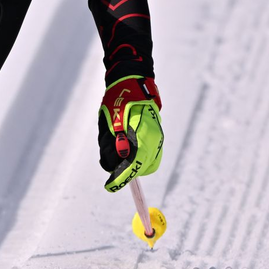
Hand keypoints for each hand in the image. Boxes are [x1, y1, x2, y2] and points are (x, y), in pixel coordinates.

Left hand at [98, 77, 162, 191]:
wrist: (133, 82)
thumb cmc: (118, 99)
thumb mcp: (110, 120)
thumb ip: (112, 143)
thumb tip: (114, 166)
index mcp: (144, 133)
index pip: (134, 163)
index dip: (121, 178)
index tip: (110, 186)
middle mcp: (155, 138)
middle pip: (142, 167)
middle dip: (125, 173)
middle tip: (111, 173)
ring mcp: (158, 138)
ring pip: (146, 164)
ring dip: (131, 166)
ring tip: (115, 154)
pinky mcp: (157, 137)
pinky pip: (149, 157)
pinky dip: (137, 160)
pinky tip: (125, 152)